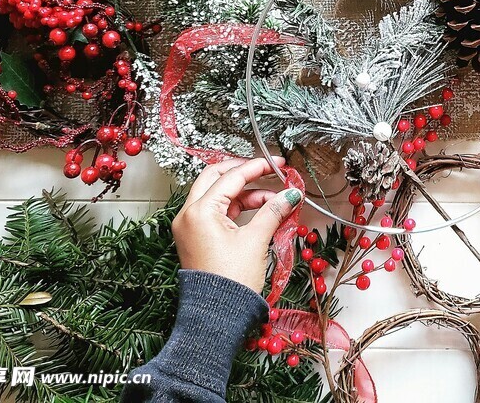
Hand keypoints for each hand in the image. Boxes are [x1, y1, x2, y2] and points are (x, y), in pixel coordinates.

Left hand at [172, 157, 302, 293]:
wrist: (216, 316)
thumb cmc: (231, 281)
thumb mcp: (256, 240)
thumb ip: (273, 211)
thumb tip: (290, 194)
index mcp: (199, 212)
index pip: (231, 177)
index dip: (257, 167)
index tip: (277, 164)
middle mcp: (188, 215)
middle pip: (215, 178)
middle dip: (243, 172)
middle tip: (267, 171)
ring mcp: (190, 227)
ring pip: (216, 194)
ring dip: (244, 192)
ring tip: (273, 200)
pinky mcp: (196, 237)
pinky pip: (215, 212)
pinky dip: (236, 207)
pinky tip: (259, 211)